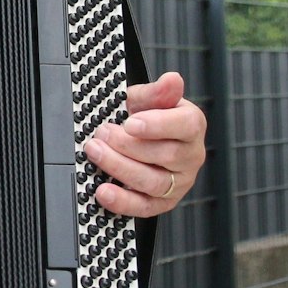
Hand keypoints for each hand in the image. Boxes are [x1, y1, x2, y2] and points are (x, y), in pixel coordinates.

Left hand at [82, 71, 206, 218]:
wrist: (143, 138)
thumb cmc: (148, 117)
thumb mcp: (148, 99)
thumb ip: (157, 92)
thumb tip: (172, 80)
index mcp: (191, 125)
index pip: (185, 126)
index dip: (157, 125)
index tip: (130, 123)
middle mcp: (190, 156)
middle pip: (166, 155)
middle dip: (128, 145)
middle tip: (102, 134)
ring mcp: (178, 182)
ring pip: (154, 182)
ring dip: (120, 168)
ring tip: (96, 153)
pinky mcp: (162, 202)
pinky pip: (144, 207)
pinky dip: (122, 202)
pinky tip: (103, 191)